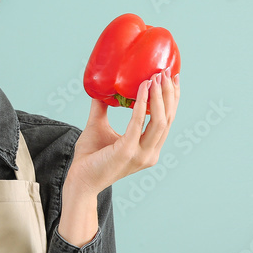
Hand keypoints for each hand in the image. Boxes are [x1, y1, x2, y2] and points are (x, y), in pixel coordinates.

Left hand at [66, 69, 180, 193]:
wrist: (79, 180)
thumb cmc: (89, 157)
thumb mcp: (99, 126)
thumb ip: (102, 108)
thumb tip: (102, 86)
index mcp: (148, 149)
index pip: (166, 121)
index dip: (172, 99)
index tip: (172, 78)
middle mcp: (149, 153)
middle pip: (167, 119)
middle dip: (169, 93)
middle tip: (166, 72)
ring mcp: (140, 154)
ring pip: (159, 121)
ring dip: (158, 96)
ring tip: (155, 76)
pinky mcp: (127, 152)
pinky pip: (137, 123)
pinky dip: (142, 104)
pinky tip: (142, 88)